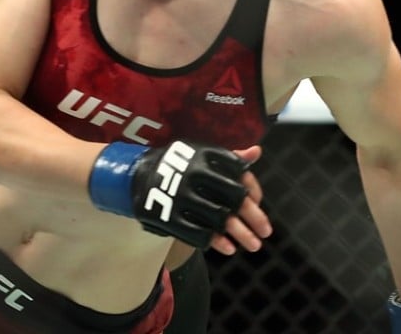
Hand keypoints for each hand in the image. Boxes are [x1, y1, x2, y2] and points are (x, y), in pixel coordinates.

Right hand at [89, 141, 270, 250]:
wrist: (133, 176)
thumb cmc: (176, 164)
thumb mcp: (199, 154)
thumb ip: (229, 156)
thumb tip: (257, 153)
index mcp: (204, 155)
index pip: (239, 173)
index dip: (253, 190)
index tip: (257, 202)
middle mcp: (194, 173)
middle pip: (235, 198)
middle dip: (254, 217)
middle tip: (267, 232)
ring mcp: (182, 195)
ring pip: (220, 219)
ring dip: (241, 234)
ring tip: (254, 245)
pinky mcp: (170, 215)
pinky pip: (199, 233)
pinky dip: (217, 242)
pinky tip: (229, 248)